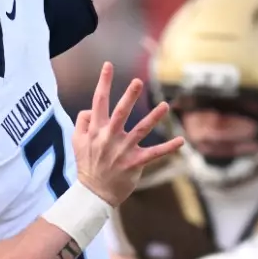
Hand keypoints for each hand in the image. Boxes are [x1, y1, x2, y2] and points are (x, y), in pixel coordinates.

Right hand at [72, 63, 180, 205]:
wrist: (93, 193)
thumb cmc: (87, 165)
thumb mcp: (76, 142)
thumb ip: (82, 122)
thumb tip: (91, 108)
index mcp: (96, 130)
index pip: (99, 101)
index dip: (103, 82)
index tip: (108, 65)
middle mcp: (109, 138)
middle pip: (120, 112)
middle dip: (129, 96)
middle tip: (138, 81)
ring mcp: (123, 150)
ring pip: (140, 130)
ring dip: (154, 117)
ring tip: (165, 106)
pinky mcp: (134, 163)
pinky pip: (154, 153)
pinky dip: (168, 148)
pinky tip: (181, 141)